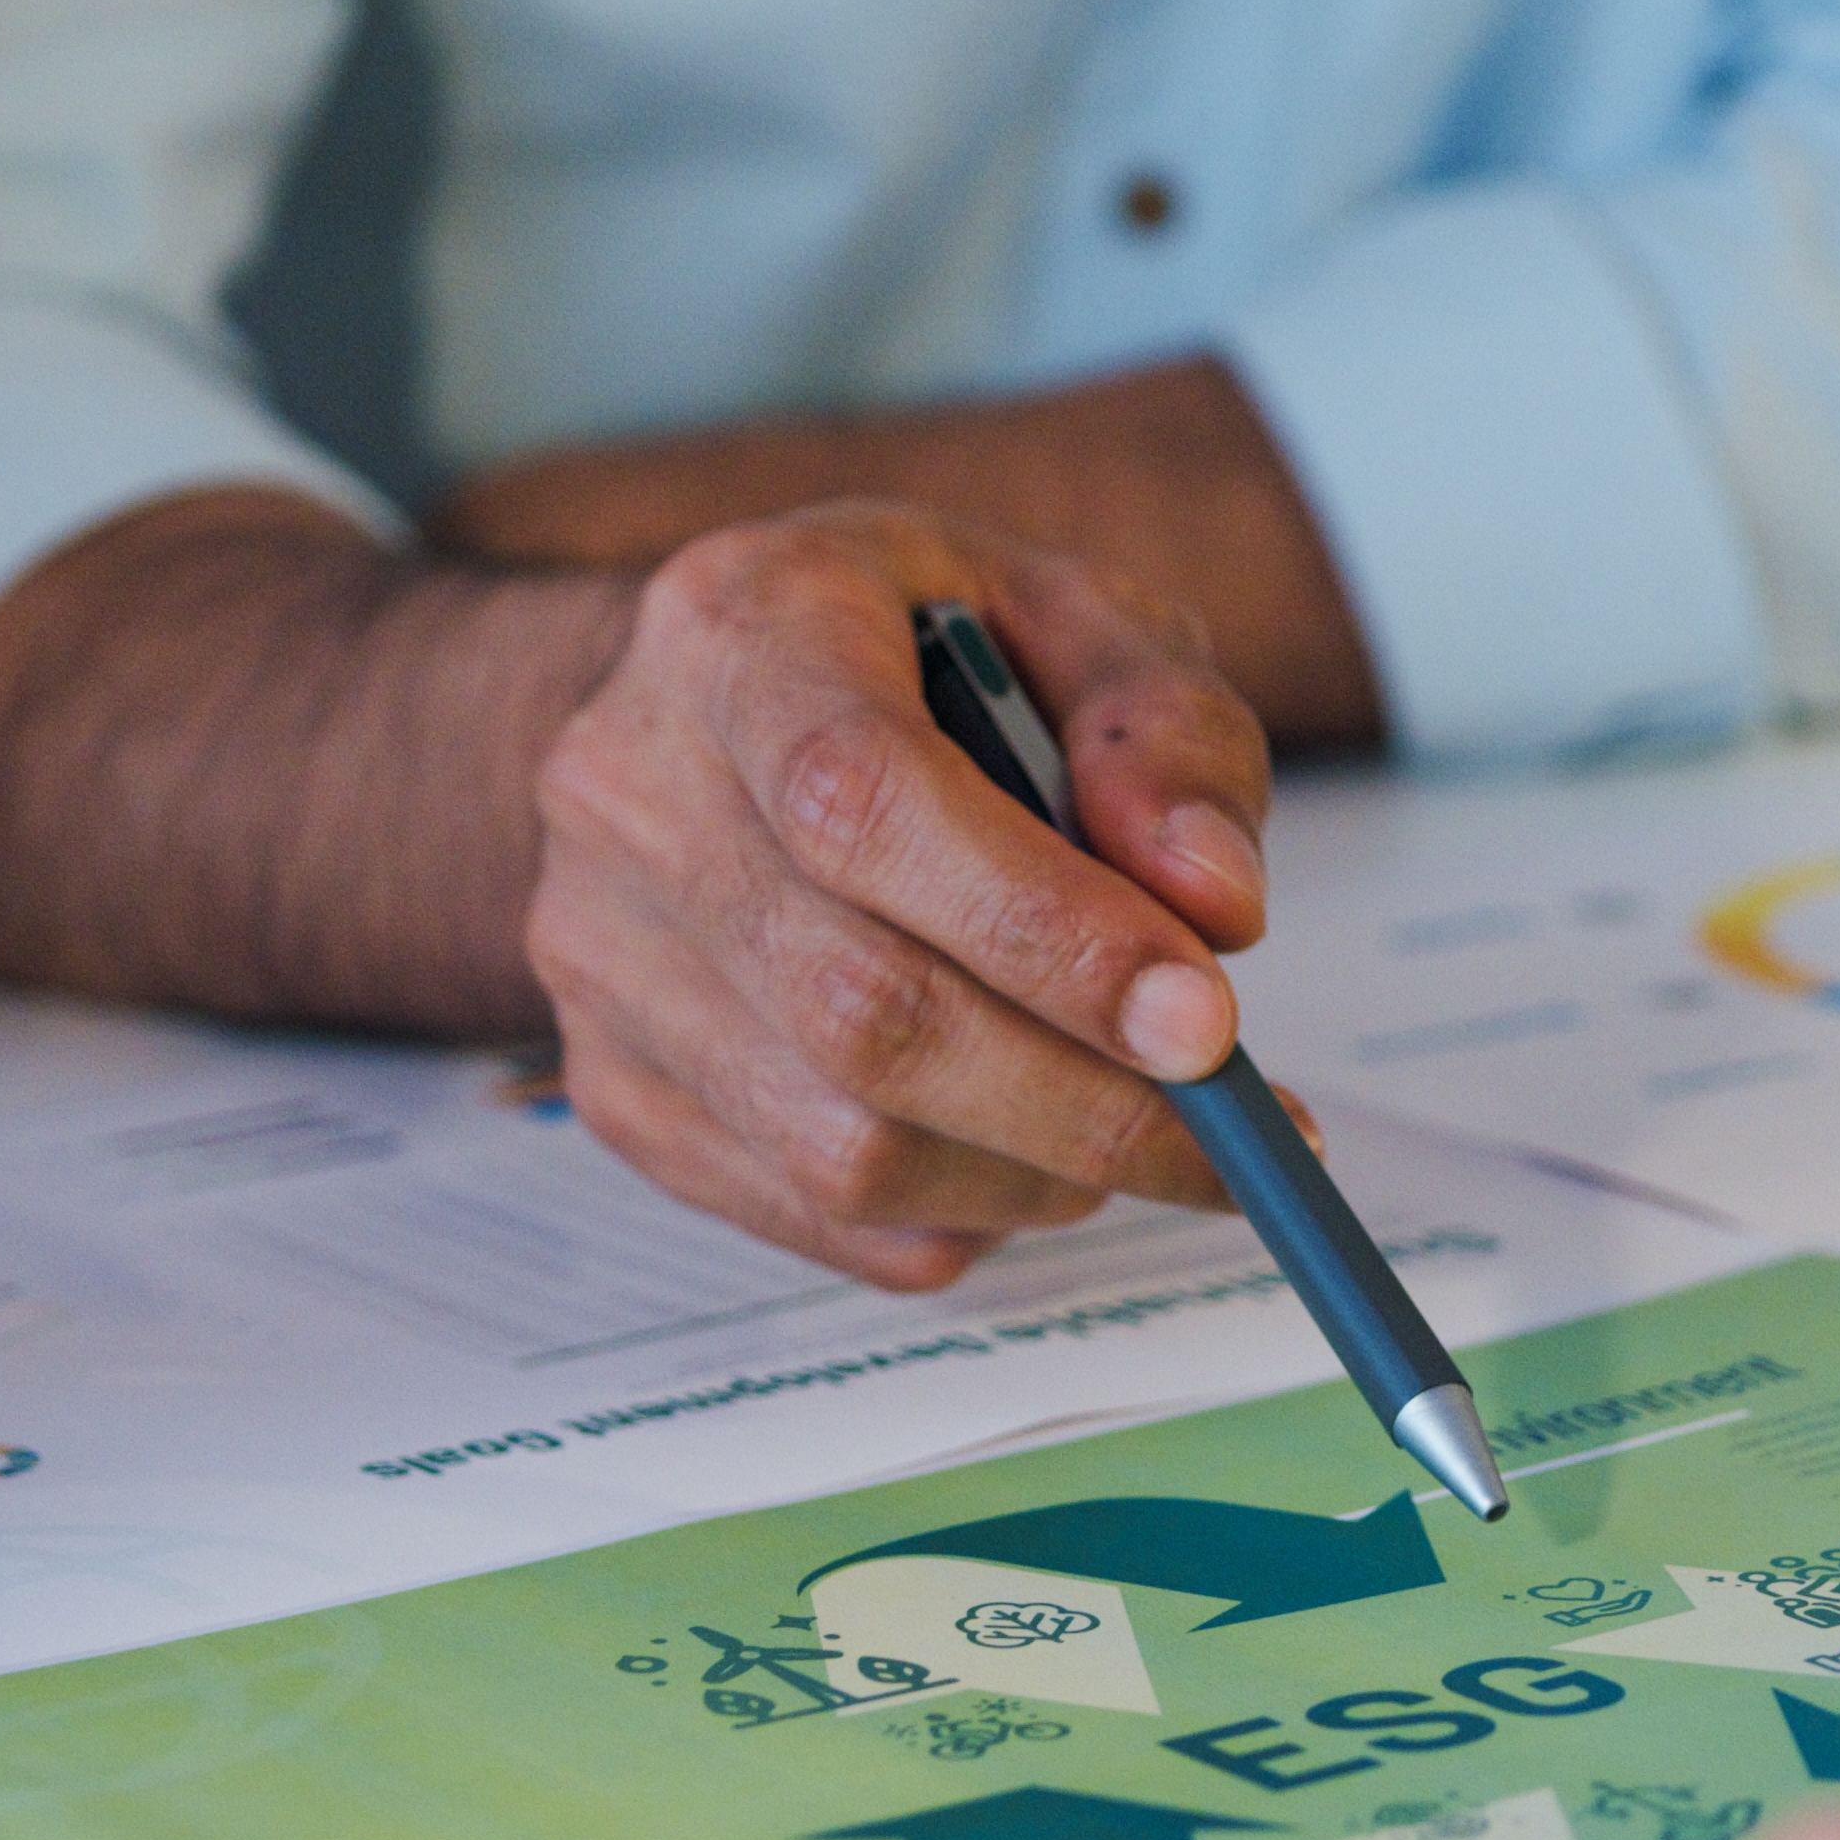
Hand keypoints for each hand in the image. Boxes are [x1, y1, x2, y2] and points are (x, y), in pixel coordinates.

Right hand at [526, 503, 1280, 1287]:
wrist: (720, 704)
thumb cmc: (919, 655)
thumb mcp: (1078, 624)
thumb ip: (1168, 737)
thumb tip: (1215, 907)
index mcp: (739, 628)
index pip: (863, 805)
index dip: (1044, 933)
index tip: (1205, 1023)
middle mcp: (631, 794)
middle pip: (859, 1008)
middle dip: (1084, 1099)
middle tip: (1237, 1123)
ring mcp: (601, 957)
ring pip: (841, 1145)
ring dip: (1040, 1172)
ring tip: (1139, 1121)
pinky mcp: (615, 1086)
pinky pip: (817, 1215)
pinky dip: (967, 1213)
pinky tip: (1027, 1143)